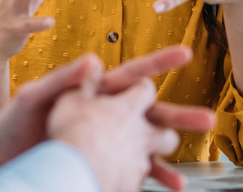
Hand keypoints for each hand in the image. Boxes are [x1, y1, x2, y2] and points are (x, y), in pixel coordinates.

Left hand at [0, 47, 214, 190]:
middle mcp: (103, 115)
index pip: (132, 74)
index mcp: (92, 92)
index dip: (158, 63)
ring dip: (170, 152)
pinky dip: (151, 178)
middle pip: (150, 112)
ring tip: (199, 161)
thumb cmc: (13, 119)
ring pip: (147, 144)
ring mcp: (103, 141)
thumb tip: (91, 60)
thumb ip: (64, 80)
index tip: (186, 52)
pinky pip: (131, 171)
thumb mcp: (35, 96)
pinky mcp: (98, 164)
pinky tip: (171, 187)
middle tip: (211, 119)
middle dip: (181, 115)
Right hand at [48, 73, 174, 191]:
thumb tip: (91, 63)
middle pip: (166, 123)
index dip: (144, 86)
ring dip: (161, 158)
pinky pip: (141, 183)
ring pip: (160, 155)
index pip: (145, 88)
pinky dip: (135, 182)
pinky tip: (128, 184)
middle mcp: (139, 132)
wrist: (78, 171)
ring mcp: (139, 159)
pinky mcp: (132, 183)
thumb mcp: (72, 98)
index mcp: (126, 107)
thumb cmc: (73, 133)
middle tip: (163, 126)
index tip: (142, 86)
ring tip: (170, 174)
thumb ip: (85, 81)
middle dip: (168, 123)